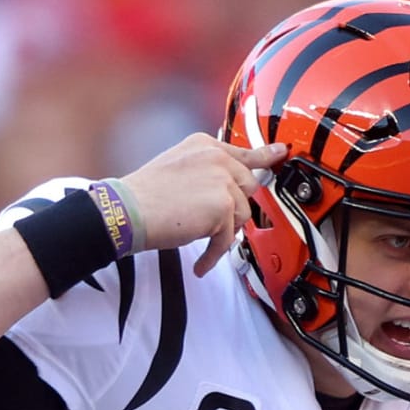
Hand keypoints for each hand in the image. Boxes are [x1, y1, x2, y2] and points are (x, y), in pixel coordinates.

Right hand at [118, 134, 288, 276]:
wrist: (127, 211)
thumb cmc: (145, 197)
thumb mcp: (180, 169)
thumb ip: (208, 172)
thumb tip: (232, 190)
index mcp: (205, 145)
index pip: (244, 152)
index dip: (265, 156)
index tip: (281, 153)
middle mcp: (217, 157)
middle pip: (248, 188)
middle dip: (234, 209)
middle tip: (214, 223)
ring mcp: (222, 180)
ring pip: (242, 215)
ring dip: (223, 232)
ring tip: (198, 237)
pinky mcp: (223, 206)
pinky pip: (229, 238)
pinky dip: (214, 254)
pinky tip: (202, 263)